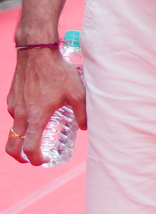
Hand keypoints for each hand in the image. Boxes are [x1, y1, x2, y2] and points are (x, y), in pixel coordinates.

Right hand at [6, 47, 85, 165]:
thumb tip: (85, 128)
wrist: (37, 53)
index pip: (29, 148)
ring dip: (23, 136)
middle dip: (18, 156)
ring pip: (14, 128)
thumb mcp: (77, 93)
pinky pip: (15, 114)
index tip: (43, 160)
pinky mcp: (12, 98)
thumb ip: (82, 113)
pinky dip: (23, 120)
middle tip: (30, 158)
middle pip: (12, 145)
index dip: (35, 159)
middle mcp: (21, 115)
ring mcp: (14, 106)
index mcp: (35, 117)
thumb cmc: (58, 72)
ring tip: (39, 132)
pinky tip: (37, 111)